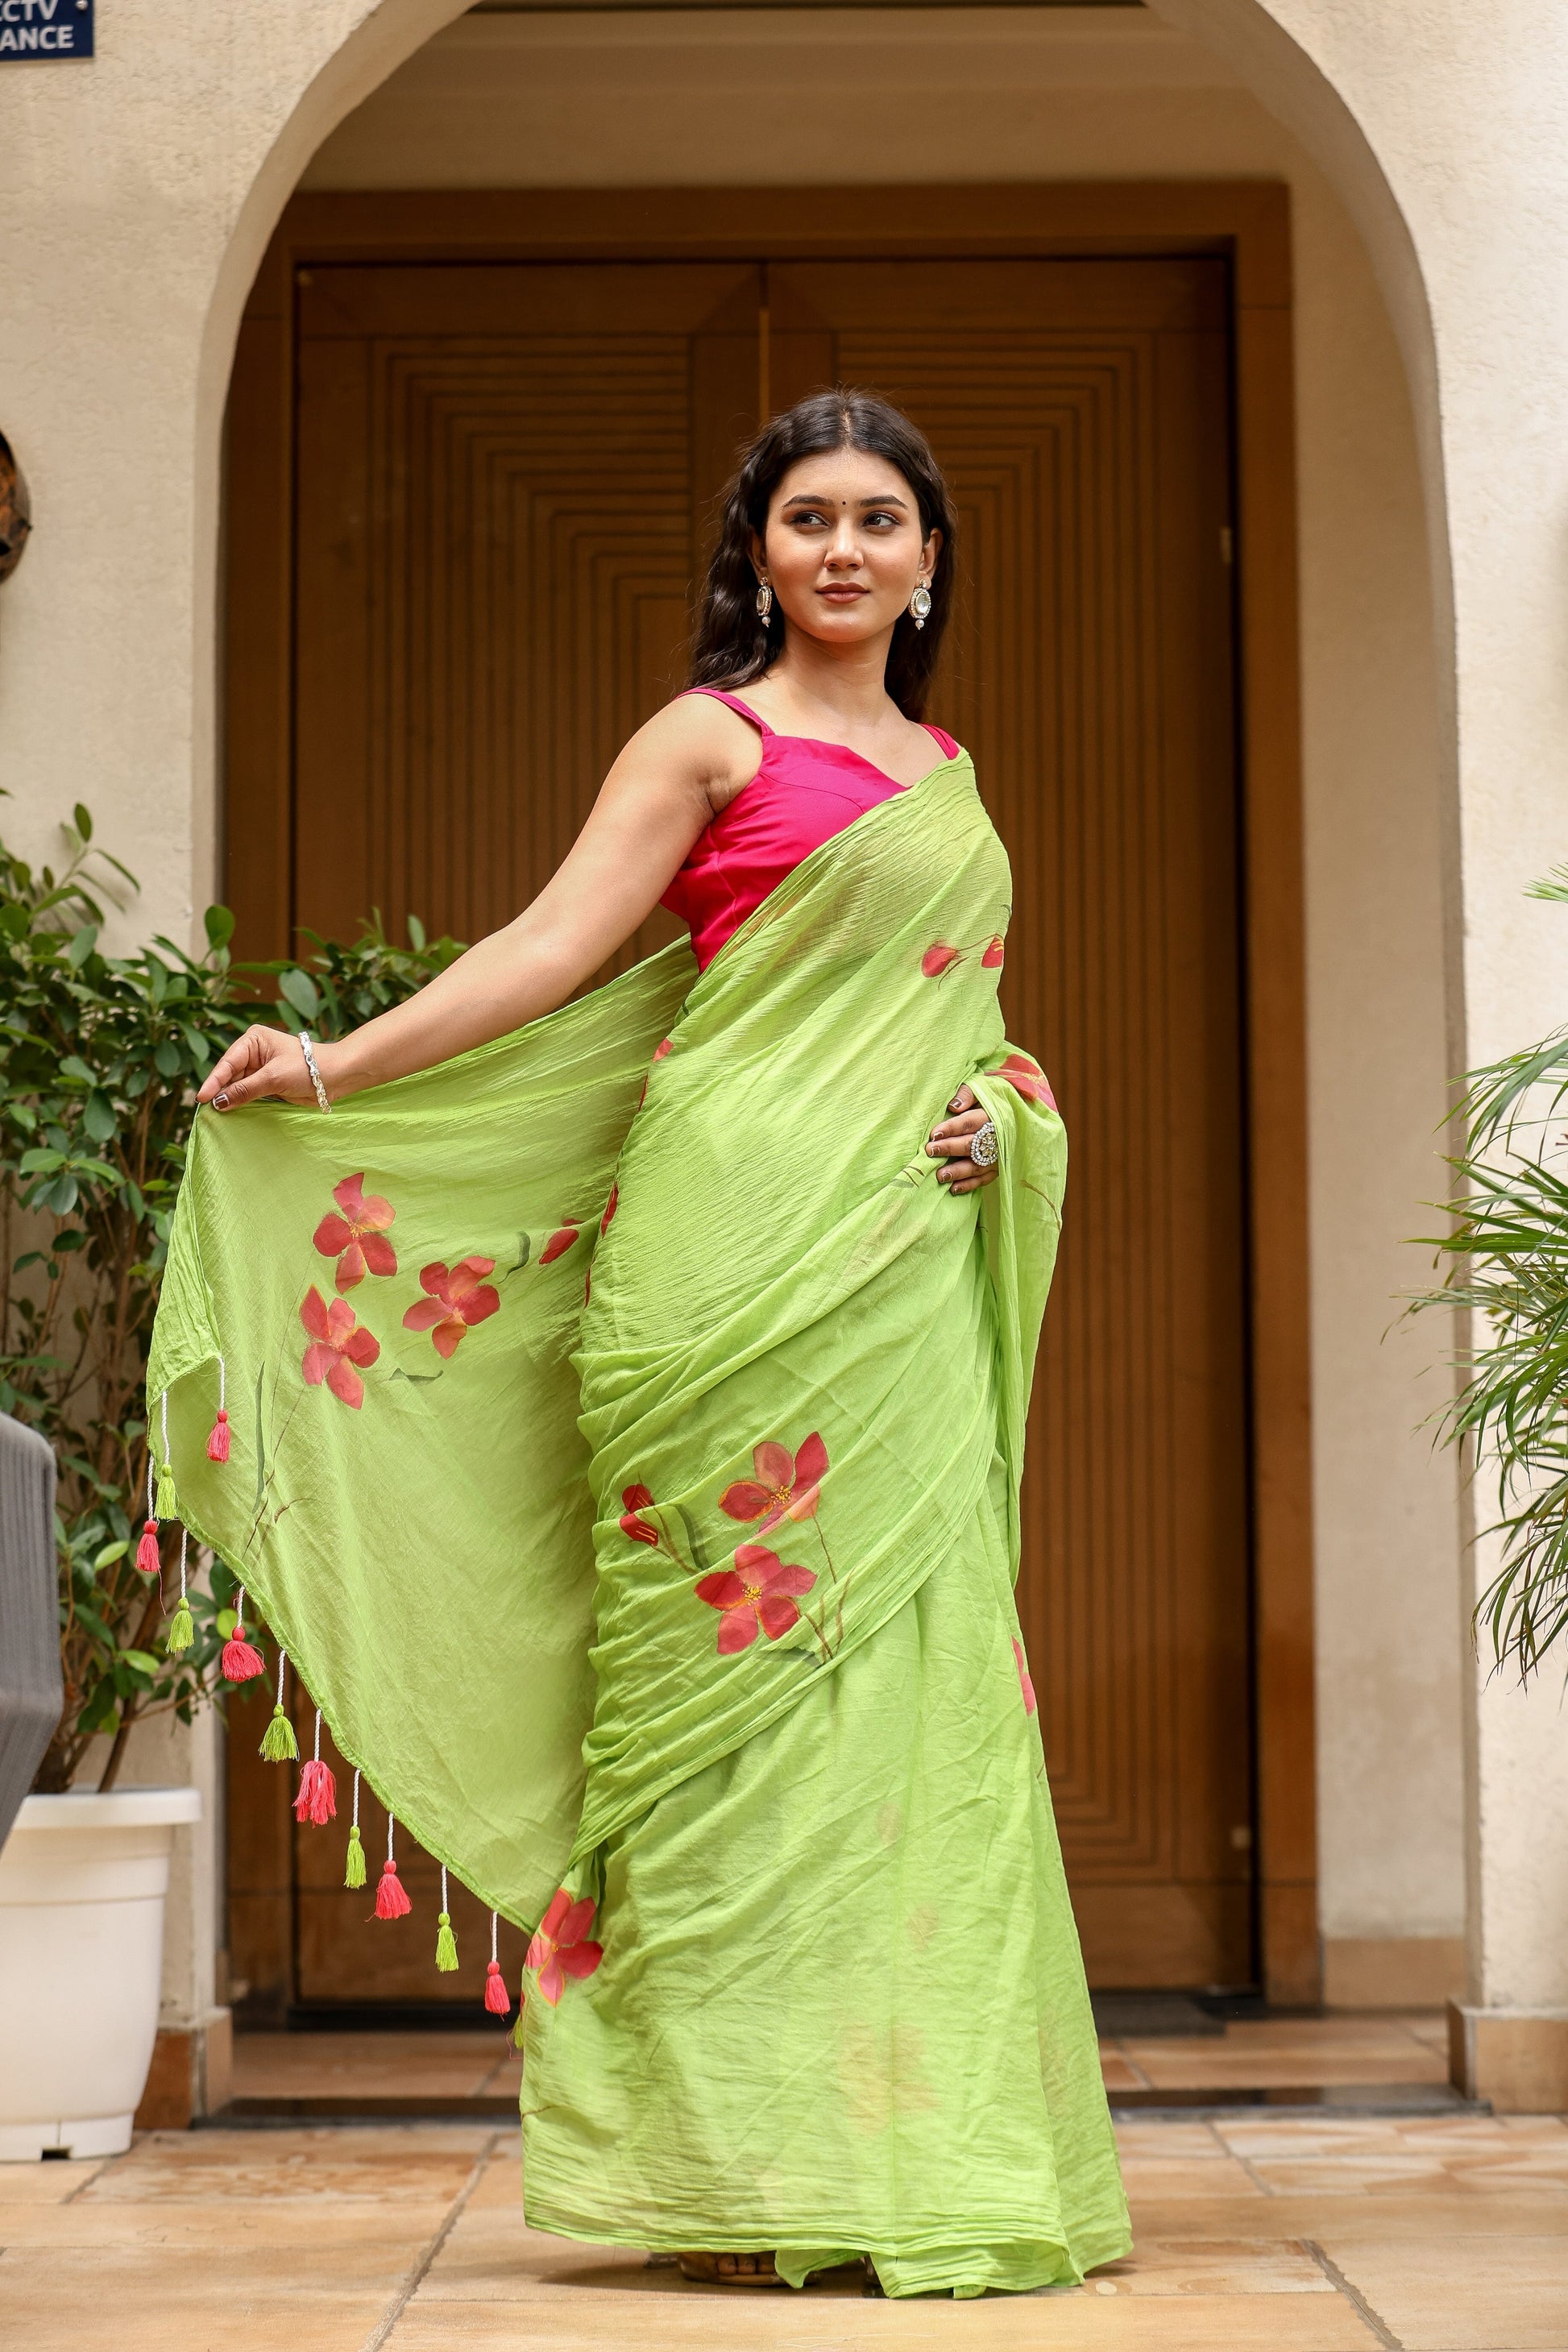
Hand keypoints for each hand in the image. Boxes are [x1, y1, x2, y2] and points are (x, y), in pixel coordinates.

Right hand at [198, 1025, 333, 1111]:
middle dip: (220, 1091)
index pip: (228, 1062)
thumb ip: (245, 1090)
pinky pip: (247, 1094)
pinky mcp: (266, 1083)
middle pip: (229, 1074)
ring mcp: (259, 1068)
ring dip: (229, 1099)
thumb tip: (219, 1102)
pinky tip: (229, 1112)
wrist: (336, 1077)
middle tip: (205, 1110)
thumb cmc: (307, 1068)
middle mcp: (253, 1052)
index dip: (214, 1081)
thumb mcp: (273, 1078)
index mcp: (254, 1040)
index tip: (202, 1097)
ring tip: (214, 1114)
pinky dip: (240, 1102)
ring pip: (237, 1085)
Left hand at [926, 1085, 997, 1193]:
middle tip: (930, 1151)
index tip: (934, 1134)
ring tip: (940, 1176)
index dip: (951, 1128)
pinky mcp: (1000, 1168)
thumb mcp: (985, 1087)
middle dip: (950, 1149)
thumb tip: (953, 1106)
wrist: (1022, 1110)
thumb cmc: (996, 1098)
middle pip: (971, 1145)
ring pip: (977, 1165)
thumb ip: (968, 1094)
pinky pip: (985, 1179)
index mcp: (992, 1116)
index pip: (969, 1123)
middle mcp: (997, 1138)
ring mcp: (999, 1155)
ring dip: (958, 1172)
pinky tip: (954, 1189)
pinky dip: (970, 1185)